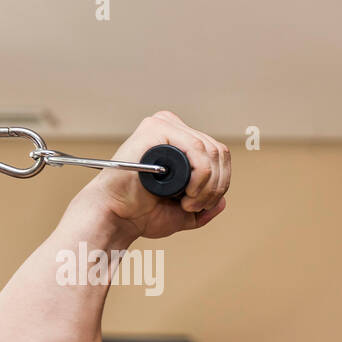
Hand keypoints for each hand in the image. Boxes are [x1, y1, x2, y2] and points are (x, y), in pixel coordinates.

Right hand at [66, 111, 229, 240]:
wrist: (118, 216)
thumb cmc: (142, 212)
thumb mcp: (184, 213)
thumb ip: (205, 207)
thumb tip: (223, 202)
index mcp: (180, 142)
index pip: (218, 154)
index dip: (220, 183)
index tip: (203, 205)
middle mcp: (173, 128)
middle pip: (219, 152)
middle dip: (216, 186)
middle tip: (196, 206)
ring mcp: (164, 125)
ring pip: (211, 151)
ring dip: (208, 185)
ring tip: (188, 203)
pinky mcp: (155, 128)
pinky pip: (197, 149)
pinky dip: (200, 177)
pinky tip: (185, 193)